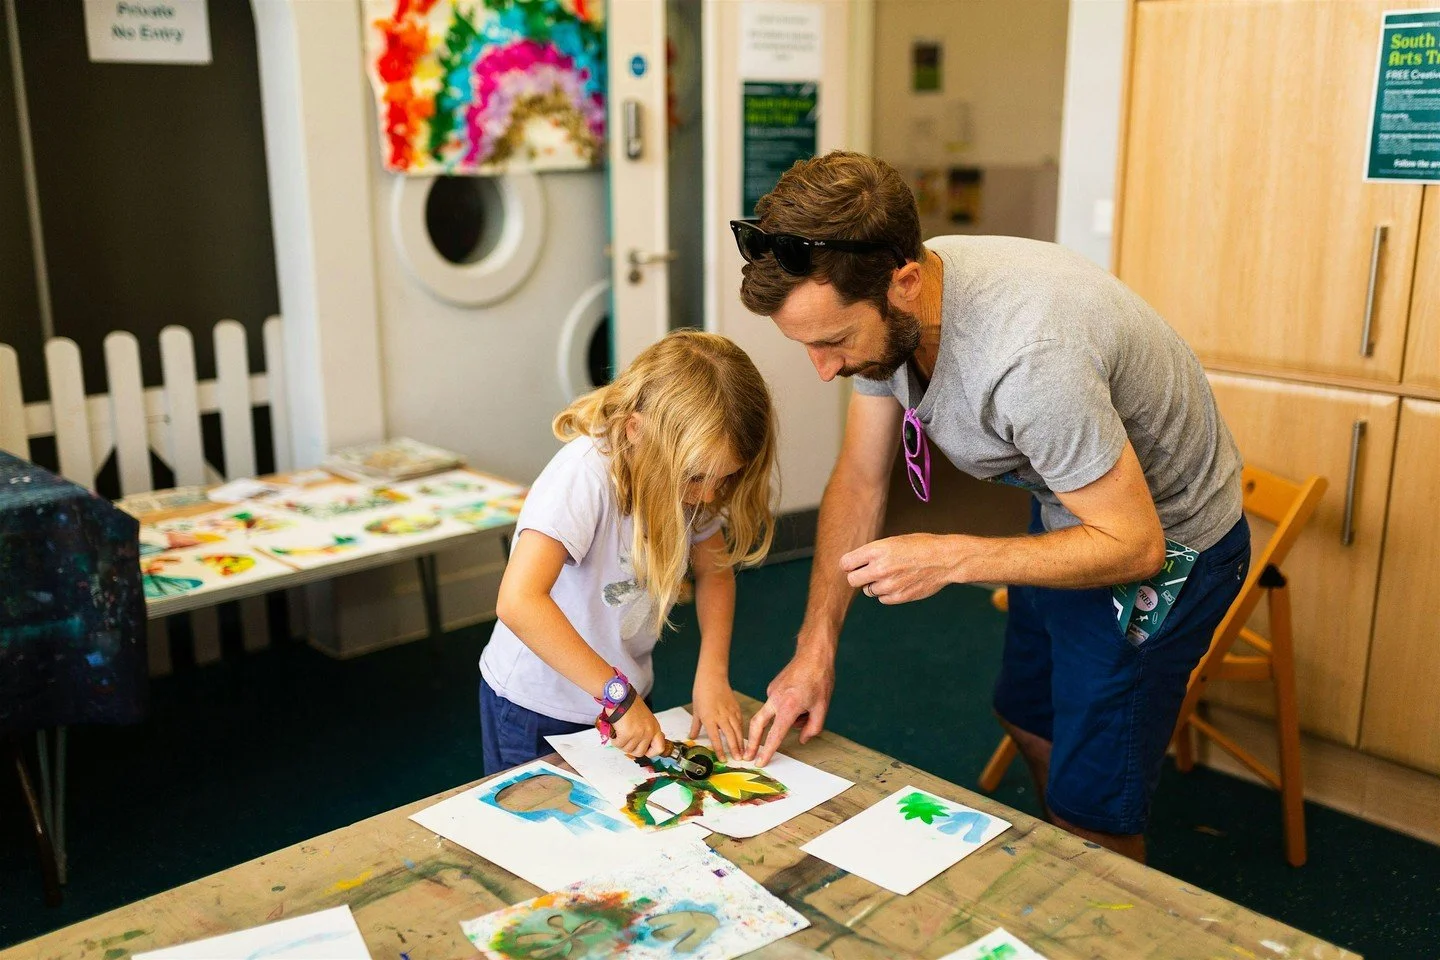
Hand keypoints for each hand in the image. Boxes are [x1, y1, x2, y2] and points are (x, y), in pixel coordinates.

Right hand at [611, 699, 665, 758]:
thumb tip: (645, 743)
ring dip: (621, 743)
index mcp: (655, 728)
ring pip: (627, 749)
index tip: (643, 750)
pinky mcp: (627, 734)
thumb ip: (647, 730)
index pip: (659, 748)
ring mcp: (638, 734)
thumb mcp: (646, 718)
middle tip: (626, 740)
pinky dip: (614, 740)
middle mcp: (649, 732)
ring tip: (619, 732)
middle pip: (640, 752)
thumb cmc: (631, 705)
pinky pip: (618, 745)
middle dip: (631, 749)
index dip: (650, 752)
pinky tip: (615, 732)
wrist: (622, 697)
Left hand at [690, 672, 743, 761]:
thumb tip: (692, 737)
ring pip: (737, 730)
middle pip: (730, 736)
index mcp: (709, 718)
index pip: (715, 738)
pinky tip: (743, 737)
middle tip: (738, 759)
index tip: (723, 759)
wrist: (712, 676)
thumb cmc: (701, 692)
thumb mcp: (696, 710)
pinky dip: (742, 730)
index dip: (720, 750)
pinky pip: (740, 721)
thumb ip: (695, 725)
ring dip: (740, 742)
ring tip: (743, 752)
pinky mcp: (736, 707)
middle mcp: (721, 716)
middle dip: (735, 749)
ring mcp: (730, 712)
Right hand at [744, 645, 834, 766]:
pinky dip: (784, 708)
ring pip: (770, 714)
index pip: (774, 735)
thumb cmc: (820, 680)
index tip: (760, 762)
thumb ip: (812, 728)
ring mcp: (771, 692)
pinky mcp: (772, 687)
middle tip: (748, 756)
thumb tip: (801, 739)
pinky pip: (775, 704)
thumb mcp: (822, 708)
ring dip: (781, 720)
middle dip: (752, 742)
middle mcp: (775, 700)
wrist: (813, 655)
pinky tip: (800, 698)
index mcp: (788, 707)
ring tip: (805, 710)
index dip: (767, 751)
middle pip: (757, 725)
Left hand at [842, 533, 961, 604]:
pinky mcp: (899, 597)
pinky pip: (882, 599)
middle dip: (857, 576)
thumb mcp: (893, 541)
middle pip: (852, 580)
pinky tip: (898, 583)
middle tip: (868, 572)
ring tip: (889, 575)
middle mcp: (880, 568)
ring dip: (873, 585)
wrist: (945, 559)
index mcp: (877, 550)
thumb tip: (853, 564)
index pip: (845, 563)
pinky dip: (886, 593)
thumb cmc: (920, 546)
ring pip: (867, 591)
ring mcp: (890, 584)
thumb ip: (873, 552)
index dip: (849, 564)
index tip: (855, 563)